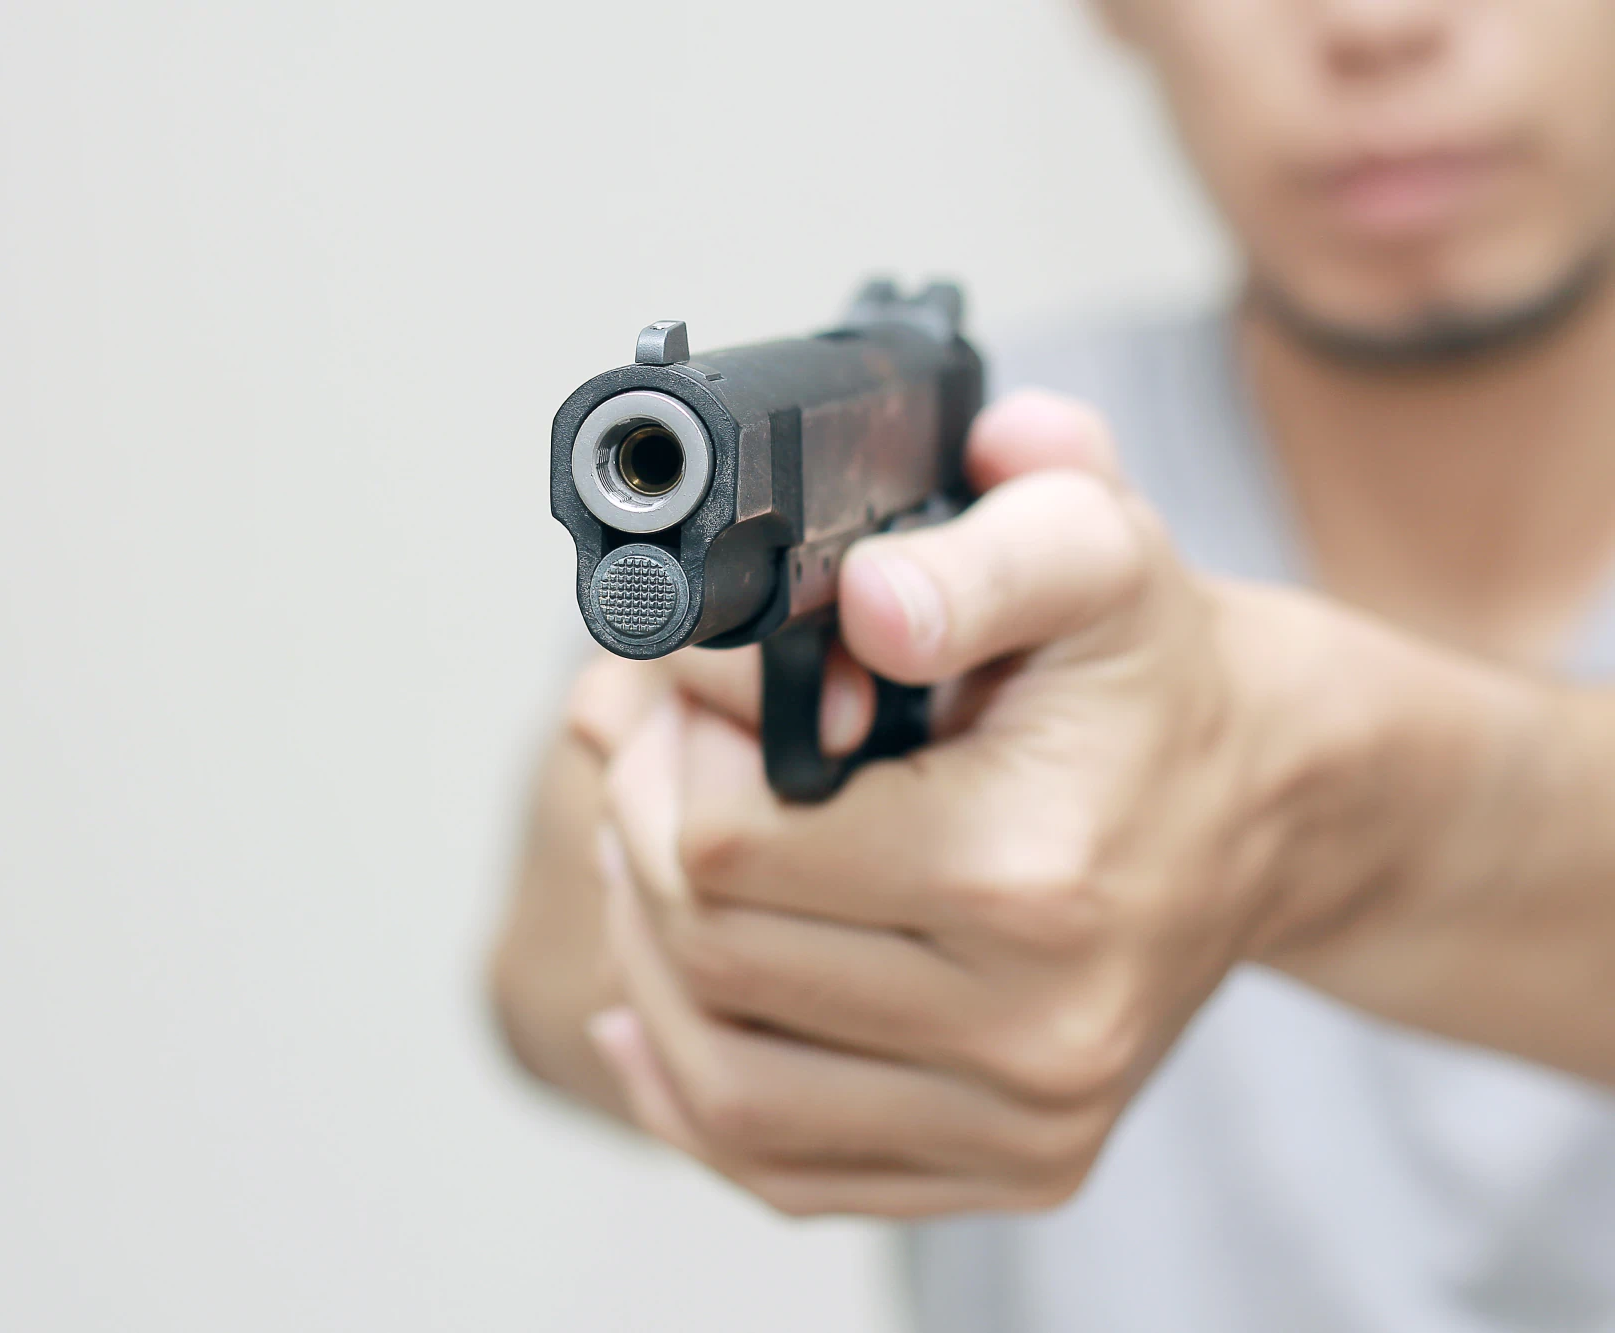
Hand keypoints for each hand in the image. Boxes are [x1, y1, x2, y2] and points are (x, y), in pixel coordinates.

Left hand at [570, 391, 1365, 1216]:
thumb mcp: (1086, 546)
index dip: (668, 757)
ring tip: (660, 865)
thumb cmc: (1151, 668)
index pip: (729, 847)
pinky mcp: (1017, 1169)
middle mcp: (1038, 1029)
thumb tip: (865, 606)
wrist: (1276, 798)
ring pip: (720, 1082)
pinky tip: (662, 1002)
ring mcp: (1028, 1122)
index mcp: (1036, 874)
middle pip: (710, 960)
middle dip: (640, 843)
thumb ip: (975, 556)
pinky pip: (782, 1168)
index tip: (688, 700)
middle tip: (655, 766)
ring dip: (646, 963)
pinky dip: (688, 1087)